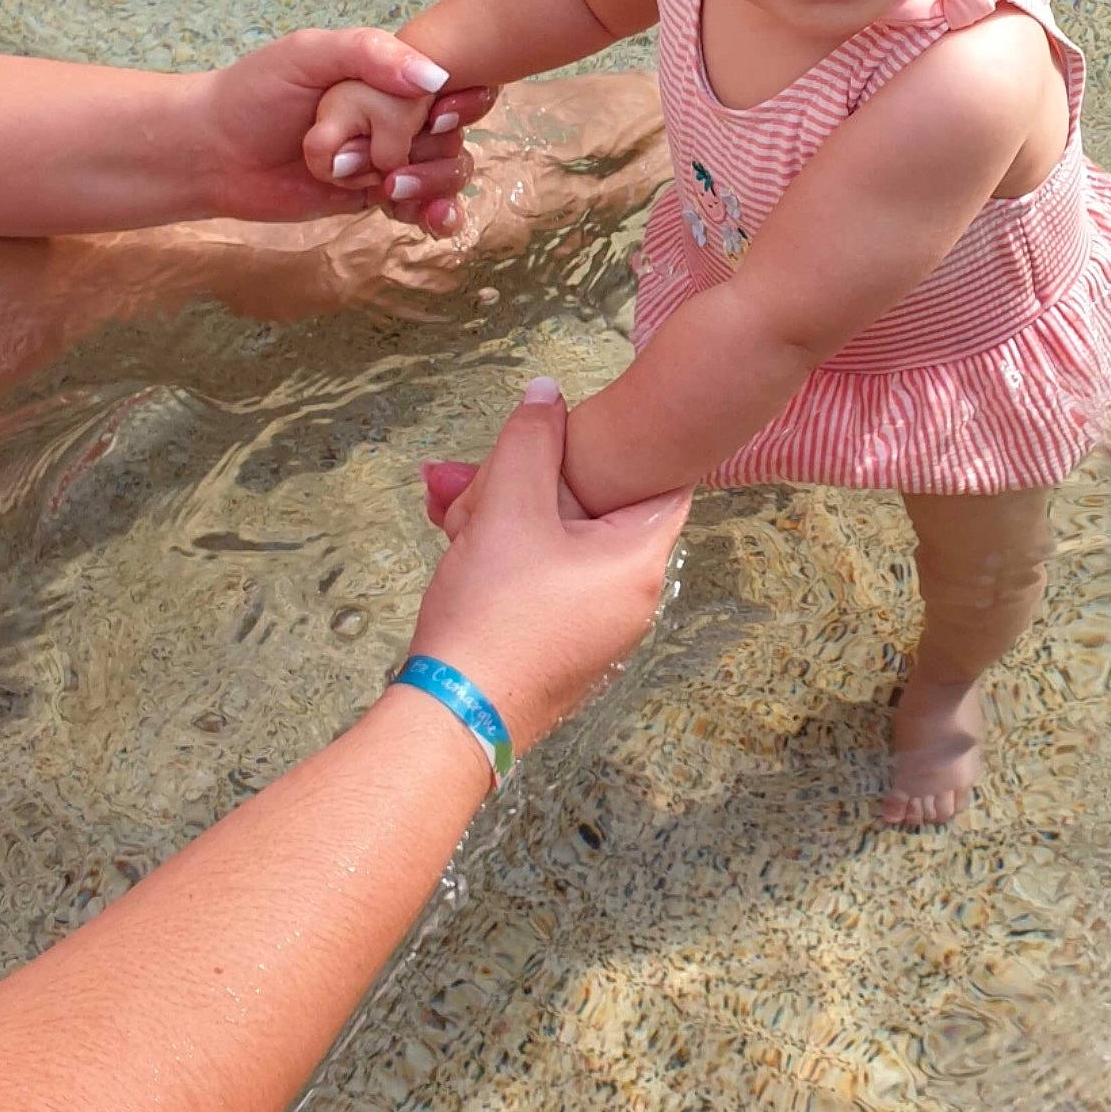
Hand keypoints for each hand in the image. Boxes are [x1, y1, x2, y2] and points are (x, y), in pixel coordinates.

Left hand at [190, 29, 494, 233]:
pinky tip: (432, 221)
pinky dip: (435, 216)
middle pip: (454, 135)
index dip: (463, 103)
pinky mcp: (374, 195)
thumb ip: (371, 53)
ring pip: (446, 173)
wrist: (210, 154)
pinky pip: (423, 207)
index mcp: (389, 73)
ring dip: (426, 184)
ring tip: (387, 188)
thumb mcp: (308, 53)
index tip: (437, 115)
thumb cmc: (253, 93)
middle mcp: (396, 114)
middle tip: (385, 159)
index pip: (456, 83)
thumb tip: (434, 78)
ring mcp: (388, 156)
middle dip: (427, 151)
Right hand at [406, 380, 690, 754]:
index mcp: (639, 559)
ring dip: (506, 515)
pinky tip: (456, 540)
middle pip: (597, 511)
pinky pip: (543, 580)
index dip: (622, 446)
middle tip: (480, 469)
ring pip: (558, 545)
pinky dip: (506, 555)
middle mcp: (632, 597)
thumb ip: (531, 439)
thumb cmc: (492, 615)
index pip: (661, 478)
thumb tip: (548, 391)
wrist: (450, 720)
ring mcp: (598, 628)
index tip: (586, 428)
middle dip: (531, 480)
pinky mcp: (562, 648)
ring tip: (449, 504)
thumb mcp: (508, 507)